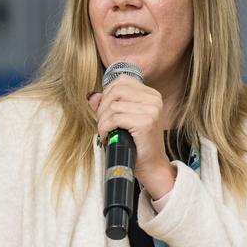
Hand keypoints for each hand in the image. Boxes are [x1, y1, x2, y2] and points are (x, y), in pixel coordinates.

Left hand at [88, 76, 175, 199]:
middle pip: (116, 91)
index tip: (105, 111)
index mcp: (151, 94)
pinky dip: (105, 128)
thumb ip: (108, 105)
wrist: (151, 165)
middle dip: (103, 108)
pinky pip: (114, 118)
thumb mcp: (123, 120)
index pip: (122, 81)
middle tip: (103, 124)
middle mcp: (153, 99)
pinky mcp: (145, 122)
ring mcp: (151, 110)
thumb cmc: (137, 143)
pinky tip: (107, 137)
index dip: (107, 94)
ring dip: (103, 120)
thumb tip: (92, 97)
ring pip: (113, 105)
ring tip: (105, 132)